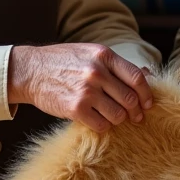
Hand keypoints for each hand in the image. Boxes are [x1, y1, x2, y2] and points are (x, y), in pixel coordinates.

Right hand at [7, 44, 153, 132]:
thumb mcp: (89, 53)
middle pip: (130, 99)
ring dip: (118, 119)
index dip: (146, 94)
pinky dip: (103, 126)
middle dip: (136, 111)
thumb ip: (114, 65)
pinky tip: (97, 120)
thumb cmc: (63, 62)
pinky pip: (101, 125)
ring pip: (118, 115)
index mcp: (104, 55)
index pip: (137, 77)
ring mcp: (86, 91)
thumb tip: (146, 76)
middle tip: (135, 117)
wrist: (31, 71)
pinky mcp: (75, 109)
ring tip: (112, 117)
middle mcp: (97, 72)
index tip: (148, 103)